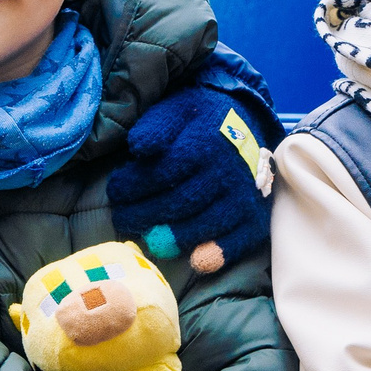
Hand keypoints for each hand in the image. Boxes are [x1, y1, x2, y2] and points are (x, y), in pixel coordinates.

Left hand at [110, 82, 273, 273]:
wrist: (247, 123)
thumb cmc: (201, 120)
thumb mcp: (176, 110)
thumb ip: (156, 127)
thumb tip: (139, 148)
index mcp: (206, 142)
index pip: (161, 173)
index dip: (132, 186)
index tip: (114, 192)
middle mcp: (228, 171)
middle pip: (178, 202)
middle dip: (143, 214)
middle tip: (122, 219)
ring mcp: (244, 196)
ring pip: (203, 224)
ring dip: (171, 236)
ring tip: (147, 237)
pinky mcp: (256, 216)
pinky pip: (239, 240)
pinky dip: (218, 253)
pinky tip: (196, 260)